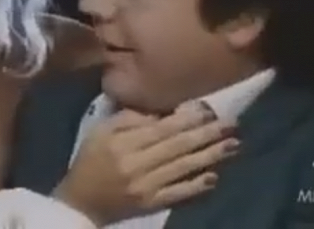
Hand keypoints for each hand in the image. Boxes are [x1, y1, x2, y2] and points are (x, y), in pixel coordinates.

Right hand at [53, 102, 238, 225]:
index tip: (209, 109)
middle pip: (177, 146)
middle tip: (231, 124)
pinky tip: (214, 177)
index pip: (161, 128)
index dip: (187, 119)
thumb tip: (160, 114)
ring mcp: (145, 186)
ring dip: (210, 156)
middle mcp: (136, 164)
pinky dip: (196, 186)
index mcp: (123, 143)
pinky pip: (177, 194)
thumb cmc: (91, 159)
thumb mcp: (100, 130)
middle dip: (207, 134)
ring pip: (182, 168)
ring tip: (233, 145)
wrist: (80, 201)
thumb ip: (128, 119)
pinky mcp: (150, 204)